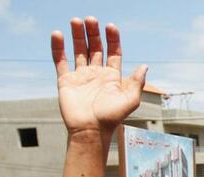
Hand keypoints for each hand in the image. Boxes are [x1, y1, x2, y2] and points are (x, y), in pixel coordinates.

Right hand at [51, 18, 146, 134]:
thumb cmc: (111, 118)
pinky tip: (58, 34)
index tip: (110, 26)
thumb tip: (145, 66)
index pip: (113, 52)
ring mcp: (81, 77)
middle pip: (95, 48)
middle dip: (93, 33)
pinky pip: (60, 61)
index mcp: (112, 77)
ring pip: (79, 51)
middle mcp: (97, 74)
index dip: (112, 39)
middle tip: (90, 19)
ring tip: (76, 20)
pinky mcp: (65, 81)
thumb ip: (137, 82)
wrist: (90, 130)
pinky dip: (58, 48)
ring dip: (77, 36)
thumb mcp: (130, 100)